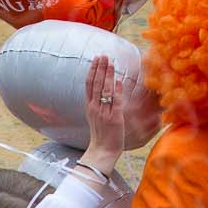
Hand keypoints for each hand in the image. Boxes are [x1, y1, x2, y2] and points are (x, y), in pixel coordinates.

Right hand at [78, 54, 127, 177]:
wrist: (101, 151)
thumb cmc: (102, 136)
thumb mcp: (97, 118)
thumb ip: (101, 104)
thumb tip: (110, 88)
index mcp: (90, 107)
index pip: (89, 85)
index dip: (92, 71)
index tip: (96, 59)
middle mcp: (95, 108)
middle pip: (96, 84)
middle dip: (100, 68)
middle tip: (103, 56)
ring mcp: (104, 113)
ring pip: (105, 90)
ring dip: (107, 75)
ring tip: (110, 63)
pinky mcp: (114, 119)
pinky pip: (115, 102)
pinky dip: (116, 91)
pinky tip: (118, 81)